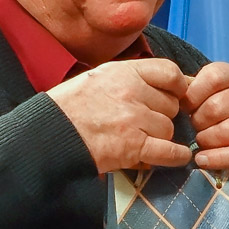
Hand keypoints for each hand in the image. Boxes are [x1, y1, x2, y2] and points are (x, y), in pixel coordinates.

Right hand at [47, 59, 192, 172]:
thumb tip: (170, 84)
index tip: (176, 95)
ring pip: (168, 128)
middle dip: (163, 115)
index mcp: (124, 72)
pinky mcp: (133, 146)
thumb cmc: (71, 107)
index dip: (178, 86)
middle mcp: (132, 92)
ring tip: (143, 139)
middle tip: (147, 123)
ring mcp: (134, 119)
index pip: (170, 72)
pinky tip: (176, 157)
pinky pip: (169, 151)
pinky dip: (176, 156)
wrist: (50, 134)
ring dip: (161, 137)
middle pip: (171, 105)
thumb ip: (131, 78)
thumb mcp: (100, 78)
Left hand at [181, 63, 228, 171]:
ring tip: (200, 142)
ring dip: (206, 141)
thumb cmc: (223, 109)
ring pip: (226, 131)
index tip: (184, 108)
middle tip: (193, 128)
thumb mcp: (208, 92)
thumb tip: (172, 95)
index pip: (213, 78)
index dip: (192, 96)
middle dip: (197, 122)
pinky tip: (203, 159)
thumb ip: (192, 90)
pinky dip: (217, 159)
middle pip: (215, 107)